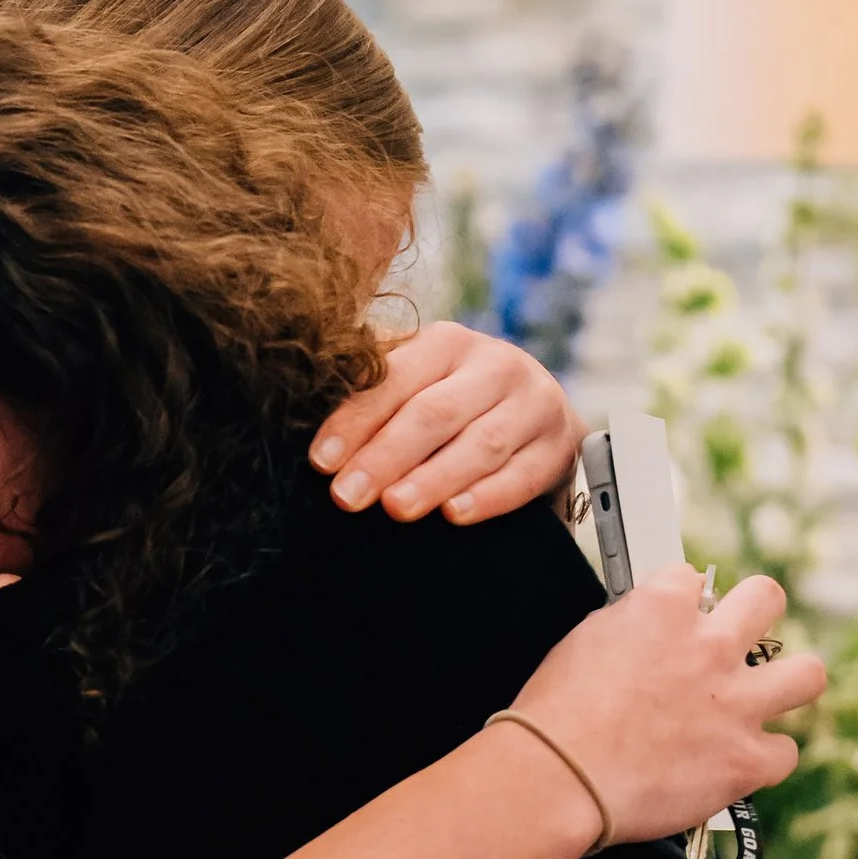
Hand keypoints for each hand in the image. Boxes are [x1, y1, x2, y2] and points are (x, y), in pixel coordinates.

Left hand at [310, 324, 584, 525]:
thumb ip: (370, 385)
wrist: (537, 416)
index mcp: (448, 343)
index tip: (321, 461)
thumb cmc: (453, 400)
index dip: (355, 420)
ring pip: (480, 444)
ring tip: (396, 508)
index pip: (395, 378)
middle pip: (435, 412)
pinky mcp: (558, 447)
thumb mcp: (416, 381)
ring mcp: (533, 405)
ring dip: (434, 479)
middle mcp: (495, 365)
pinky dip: (488, 497)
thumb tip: (299, 400)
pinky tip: (455, 515)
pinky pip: (523, 475)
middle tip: (348, 497)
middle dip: (386, 456)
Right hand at [500, 569, 823, 846]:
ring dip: (789, 682)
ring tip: (767, 697)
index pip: (692, 579)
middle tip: (736, 641)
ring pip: (807, 674)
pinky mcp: (746, 760)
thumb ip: (628, 627)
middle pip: (766, 598)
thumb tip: (642, 629)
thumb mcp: (584, 642)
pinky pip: (785, 753)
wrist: (558, 778)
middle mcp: (710, 647)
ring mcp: (736, 703)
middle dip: (754, 613)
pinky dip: (764, 761)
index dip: (683, 603)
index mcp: (663, 609)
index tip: (679, 621)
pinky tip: (741, 763)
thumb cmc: (555, 719)